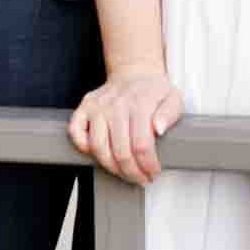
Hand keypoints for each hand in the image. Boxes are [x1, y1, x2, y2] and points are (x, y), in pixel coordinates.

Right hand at [68, 67, 183, 184]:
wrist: (135, 72)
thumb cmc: (154, 91)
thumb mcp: (173, 98)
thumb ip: (170, 114)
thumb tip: (159, 128)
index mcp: (140, 103)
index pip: (141, 145)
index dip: (147, 166)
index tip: (153, 173)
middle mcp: (116, 104)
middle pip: (120, 152)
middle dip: (132, 172)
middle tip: (140, 178)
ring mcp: (98, 106)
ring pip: (98, 148)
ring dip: (112, 167)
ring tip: (124, 171)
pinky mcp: (85, 107)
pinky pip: (76, 132)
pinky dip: (83, 147)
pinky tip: (99, 153)